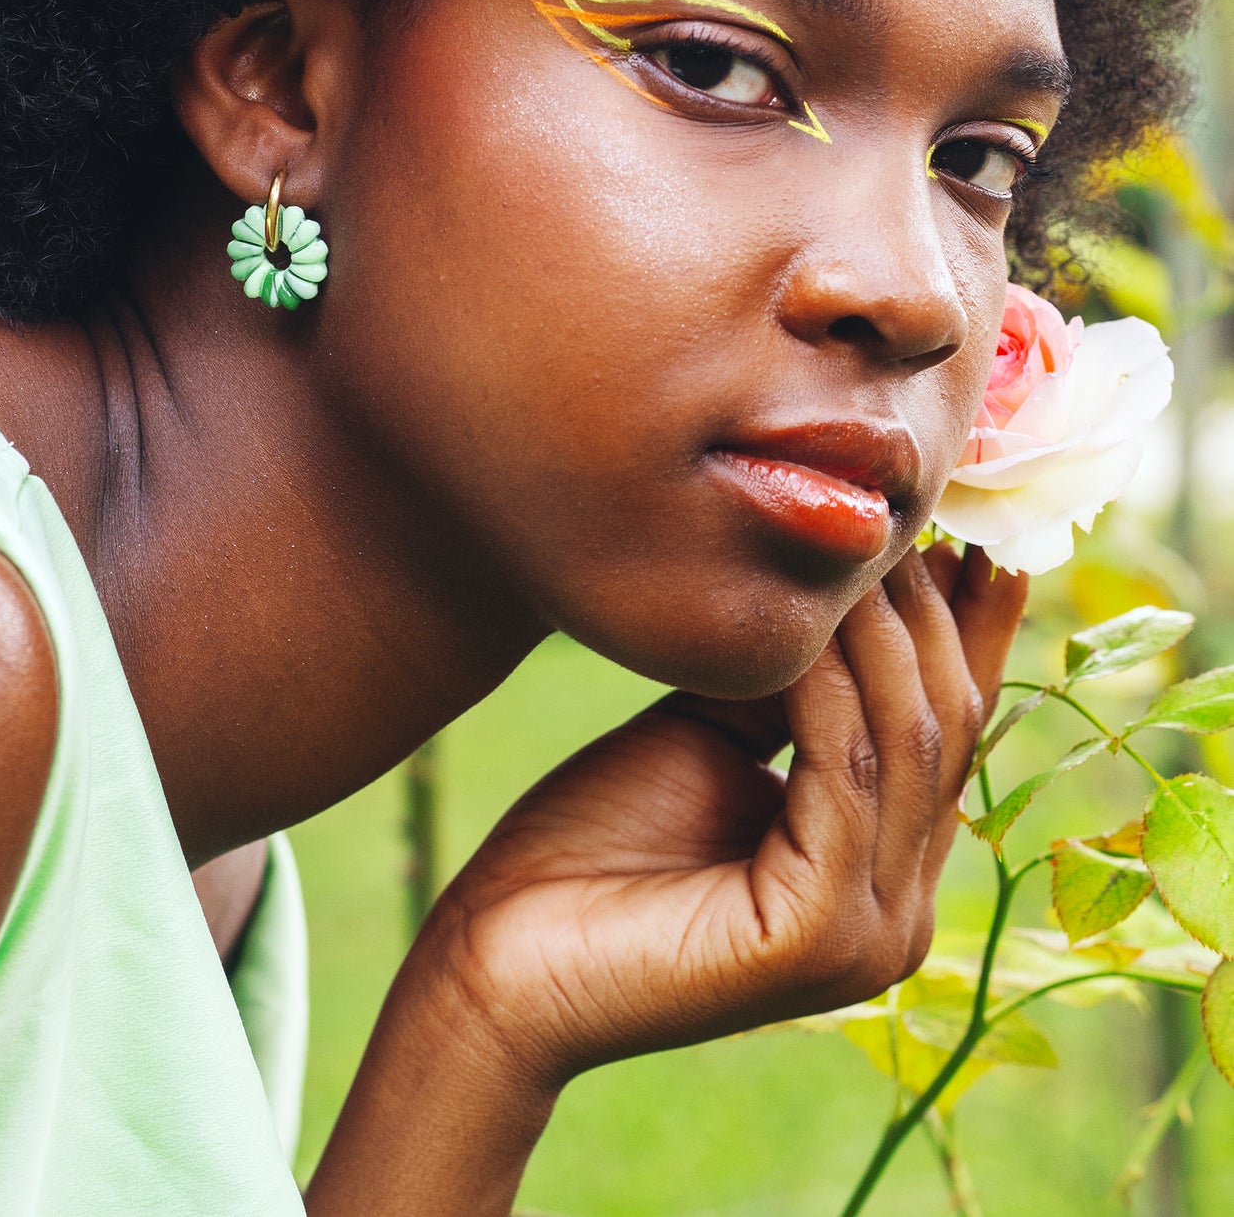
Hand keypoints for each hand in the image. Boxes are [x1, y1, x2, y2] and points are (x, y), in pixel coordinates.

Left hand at [306, 544, 1024, 1216]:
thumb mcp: (707, 735)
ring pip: (905, 742)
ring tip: (843, 539)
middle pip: (947, 725)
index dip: (967, 624)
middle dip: (923, 606)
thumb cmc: (589, 846)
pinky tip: (796, 620)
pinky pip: (843, 777)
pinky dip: (824, 685)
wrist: (498, 959)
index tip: (959, 524)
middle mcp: (899, 911)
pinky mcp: (819, 940)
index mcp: (883, 869)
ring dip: (877, 628)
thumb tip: (844, 578)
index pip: (953, 728)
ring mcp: (871, 937)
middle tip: (895, 506)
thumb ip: (788, 682)